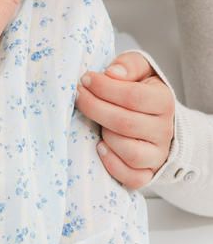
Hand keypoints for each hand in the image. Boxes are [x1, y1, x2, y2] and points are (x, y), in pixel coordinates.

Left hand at [75, 51, 174, 188]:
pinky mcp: (149, 173)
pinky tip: (100, 147)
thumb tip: (112, 73)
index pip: (133, 97)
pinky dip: (113, 165)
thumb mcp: (140, 69)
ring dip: (105, 136)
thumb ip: (129, 65)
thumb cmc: (141, 90)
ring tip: (94, 122)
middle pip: (125, 123)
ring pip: (130, 153)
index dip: (104, 88)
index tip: (86, 79)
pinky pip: (133, 177)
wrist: (155, 117)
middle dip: (94, 107)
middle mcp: (164, 130)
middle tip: (79, 95)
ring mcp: (158, 154)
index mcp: (164, 101)